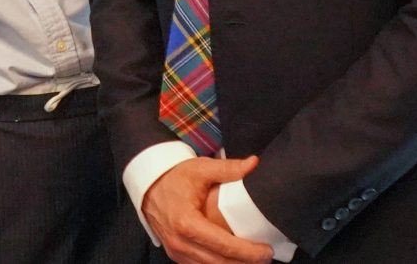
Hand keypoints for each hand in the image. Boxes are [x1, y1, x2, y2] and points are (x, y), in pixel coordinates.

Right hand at [142, 157, 272, 263]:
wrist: (148, 185)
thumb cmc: (175, 177)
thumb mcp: (200, 169)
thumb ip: (228, 169)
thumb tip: (254, 163)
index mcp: (187, 223)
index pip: (223, 245)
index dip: (248, 251)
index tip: (267, 251)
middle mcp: (180, 243)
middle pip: (219, 262)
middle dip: (245, 262)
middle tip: (266, 257)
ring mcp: (176, 252)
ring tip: (254, 261)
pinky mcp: (176, 255)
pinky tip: (234, 260)